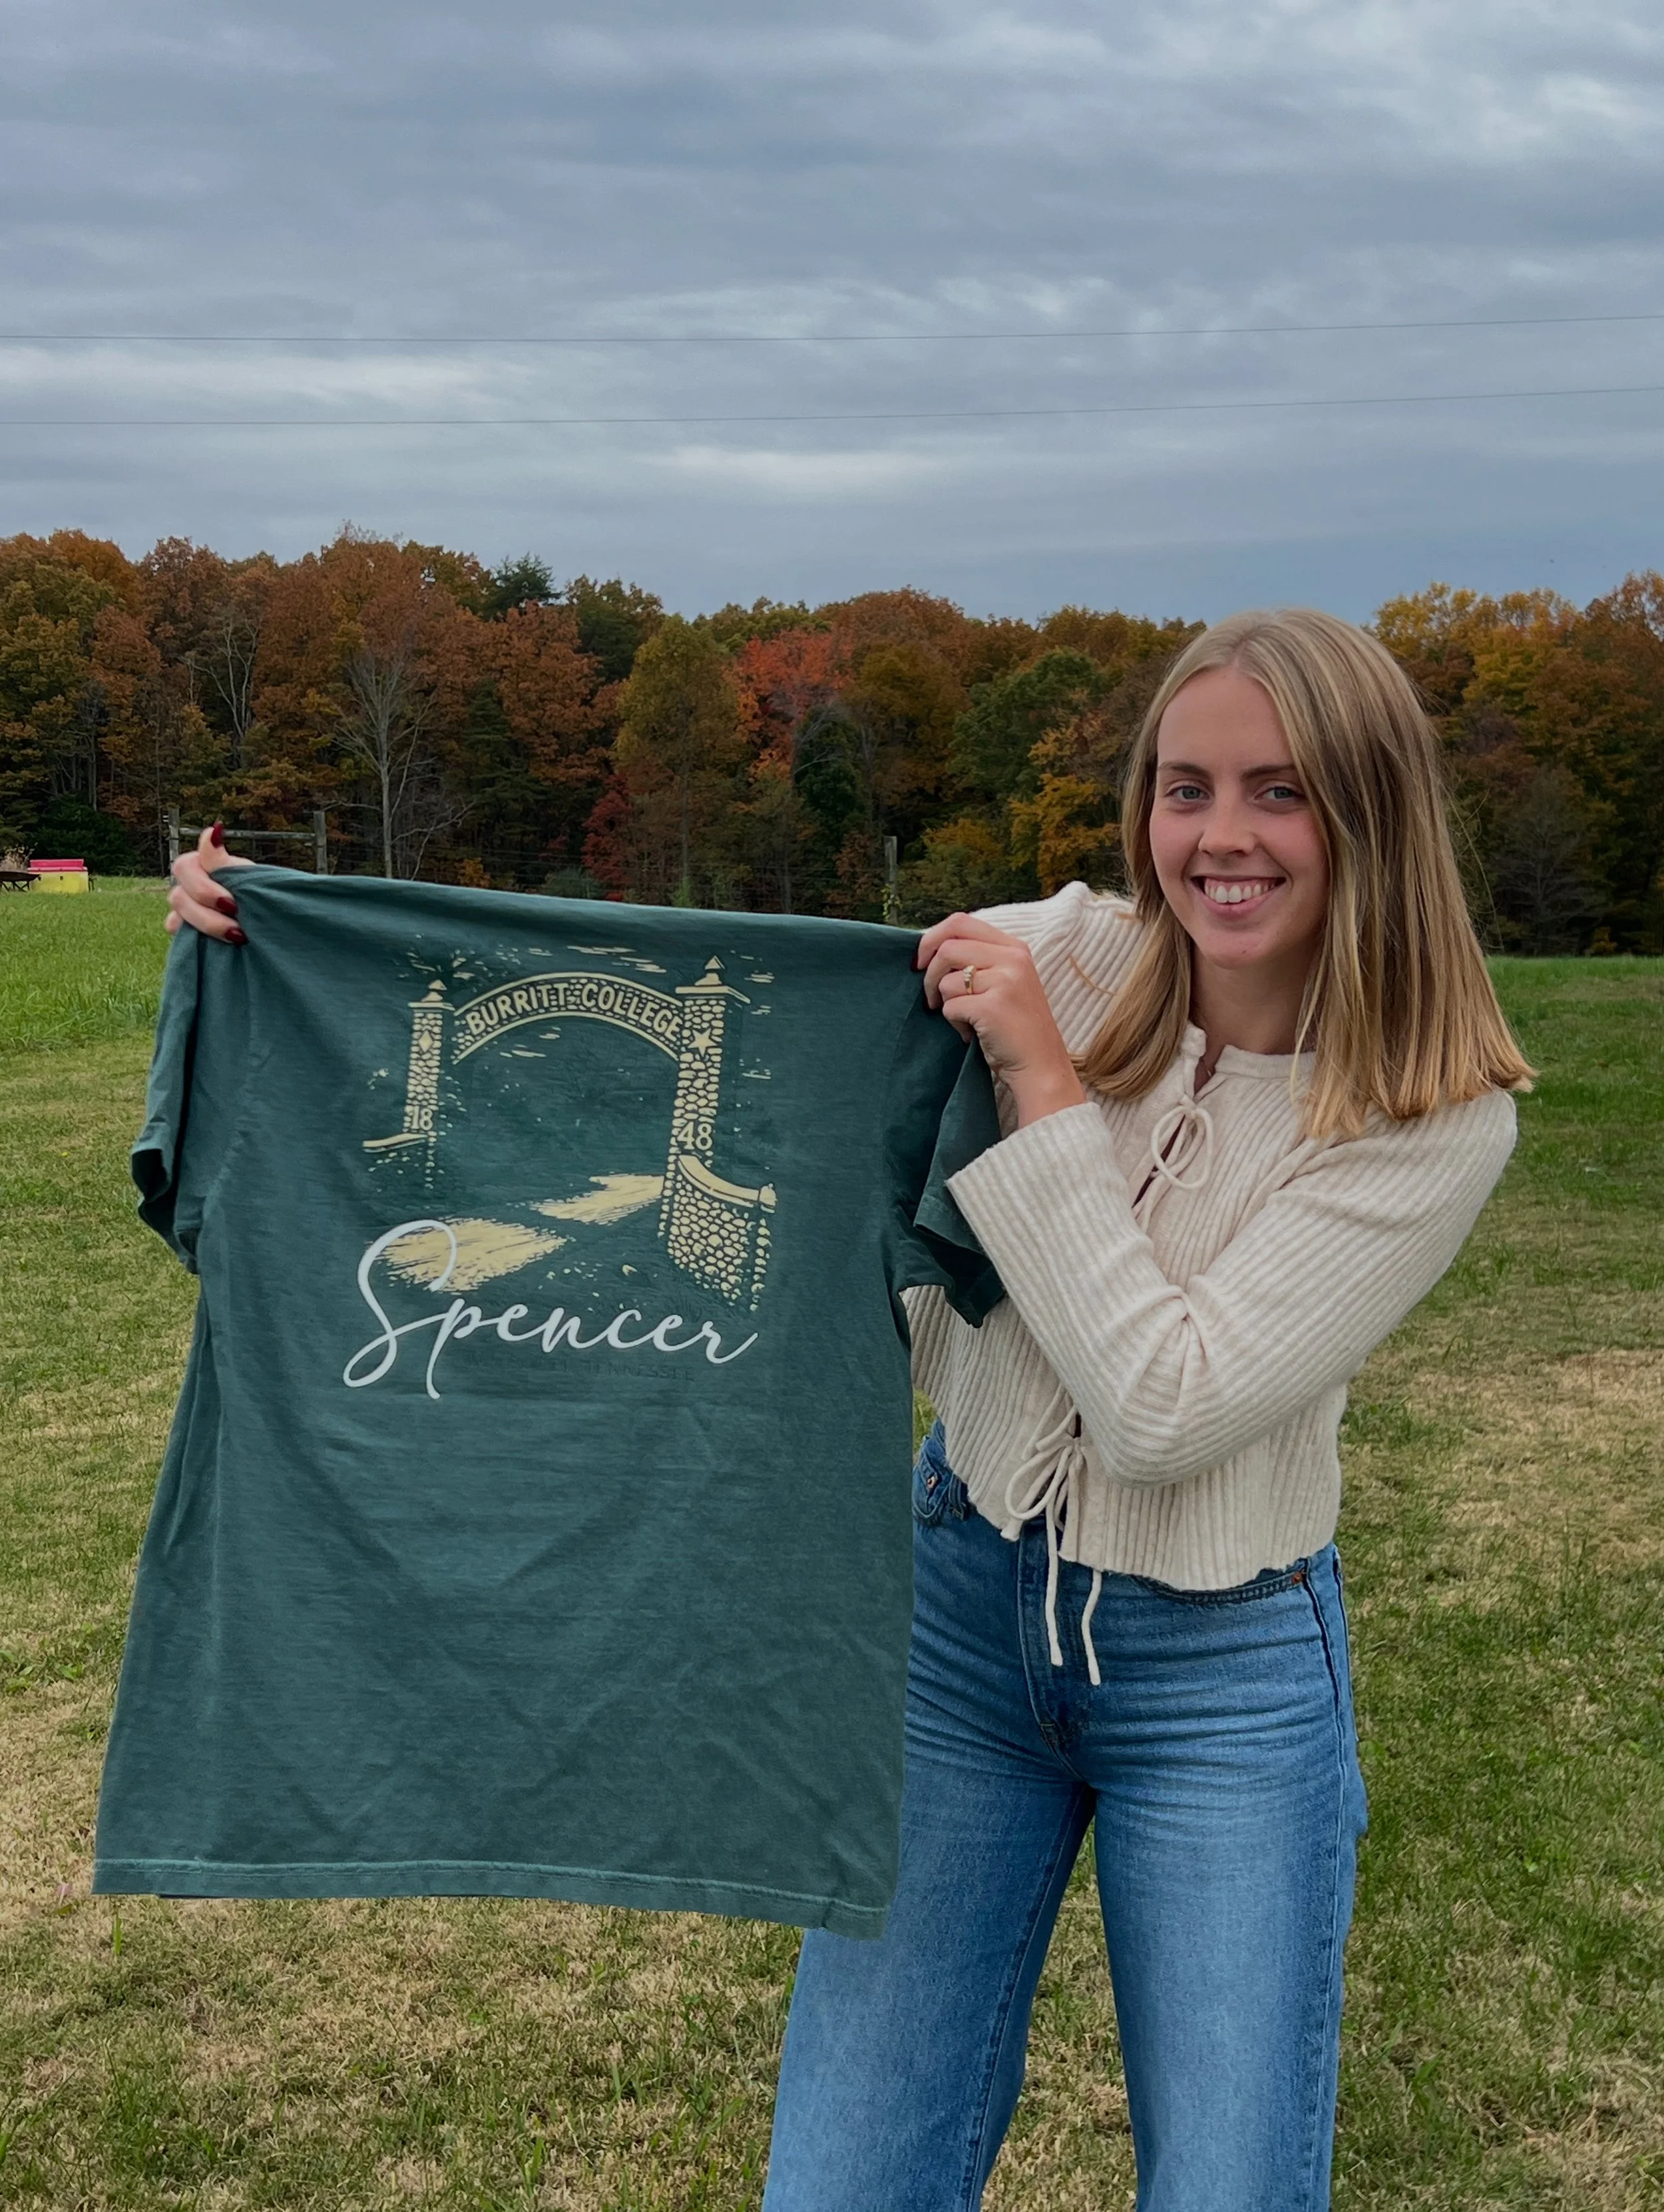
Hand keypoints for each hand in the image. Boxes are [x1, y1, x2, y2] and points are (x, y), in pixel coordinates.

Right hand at [165, 824, 255, 942]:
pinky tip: (217, 943)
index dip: (204, 886)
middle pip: (180, 896)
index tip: (232, 902)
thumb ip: (222, 859)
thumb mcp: (245, 875)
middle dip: (210, 910)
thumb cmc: (254, 891)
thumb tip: (214, 828)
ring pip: (178, 916)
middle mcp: (186, 885)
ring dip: (209, 925)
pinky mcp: (185, 931)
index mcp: (198, 865)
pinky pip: (179, 933)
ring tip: (238, 935)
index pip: (185, 867)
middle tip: (237, 918)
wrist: (266, 918)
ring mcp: (183, 909)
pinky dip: (195, 937)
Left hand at [917, 912, 1087, 1126]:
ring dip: (946, 1005)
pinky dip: (955, 1024)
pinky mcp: (993, 1006)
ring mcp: (1005, 981)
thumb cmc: (1015, 1027)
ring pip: (946, 980)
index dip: (931, 939)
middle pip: (947, 947)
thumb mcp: (1006, 981)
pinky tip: (973, 1034)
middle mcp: (1012, 958)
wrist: (1041, 1066)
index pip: (960, 922)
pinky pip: (950, 1007)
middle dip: (929, 974)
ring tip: (967, 1021)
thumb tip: (929, 950)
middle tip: (932, 999)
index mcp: (1014, 947)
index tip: (920, 962)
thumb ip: (979, 959)